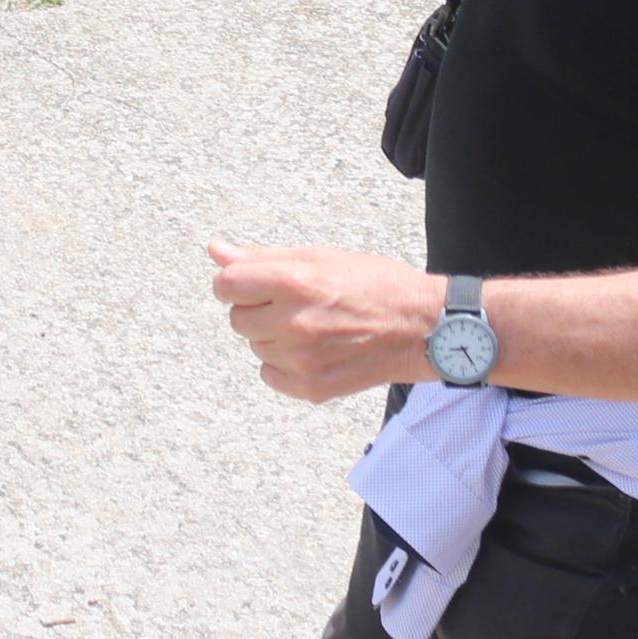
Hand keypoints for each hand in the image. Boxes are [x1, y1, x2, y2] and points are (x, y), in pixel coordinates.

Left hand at [205, 240, 437, 402]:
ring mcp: (301, 360)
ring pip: (255, 345)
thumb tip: (215, 250)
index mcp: (294, 282)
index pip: (226, 284)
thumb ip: (262, 257)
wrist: (422, 329)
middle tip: (294, 304)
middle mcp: (293, 322)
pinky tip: (314, 350)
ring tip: (312, 325)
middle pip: (237, 318)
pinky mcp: (310, 388)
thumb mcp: (320, 257)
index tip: (254, 283)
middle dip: (256, 308)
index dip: (235, 281)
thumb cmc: (374, 284)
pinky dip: (284, 363)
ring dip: (272, 335)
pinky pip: (269, 374)